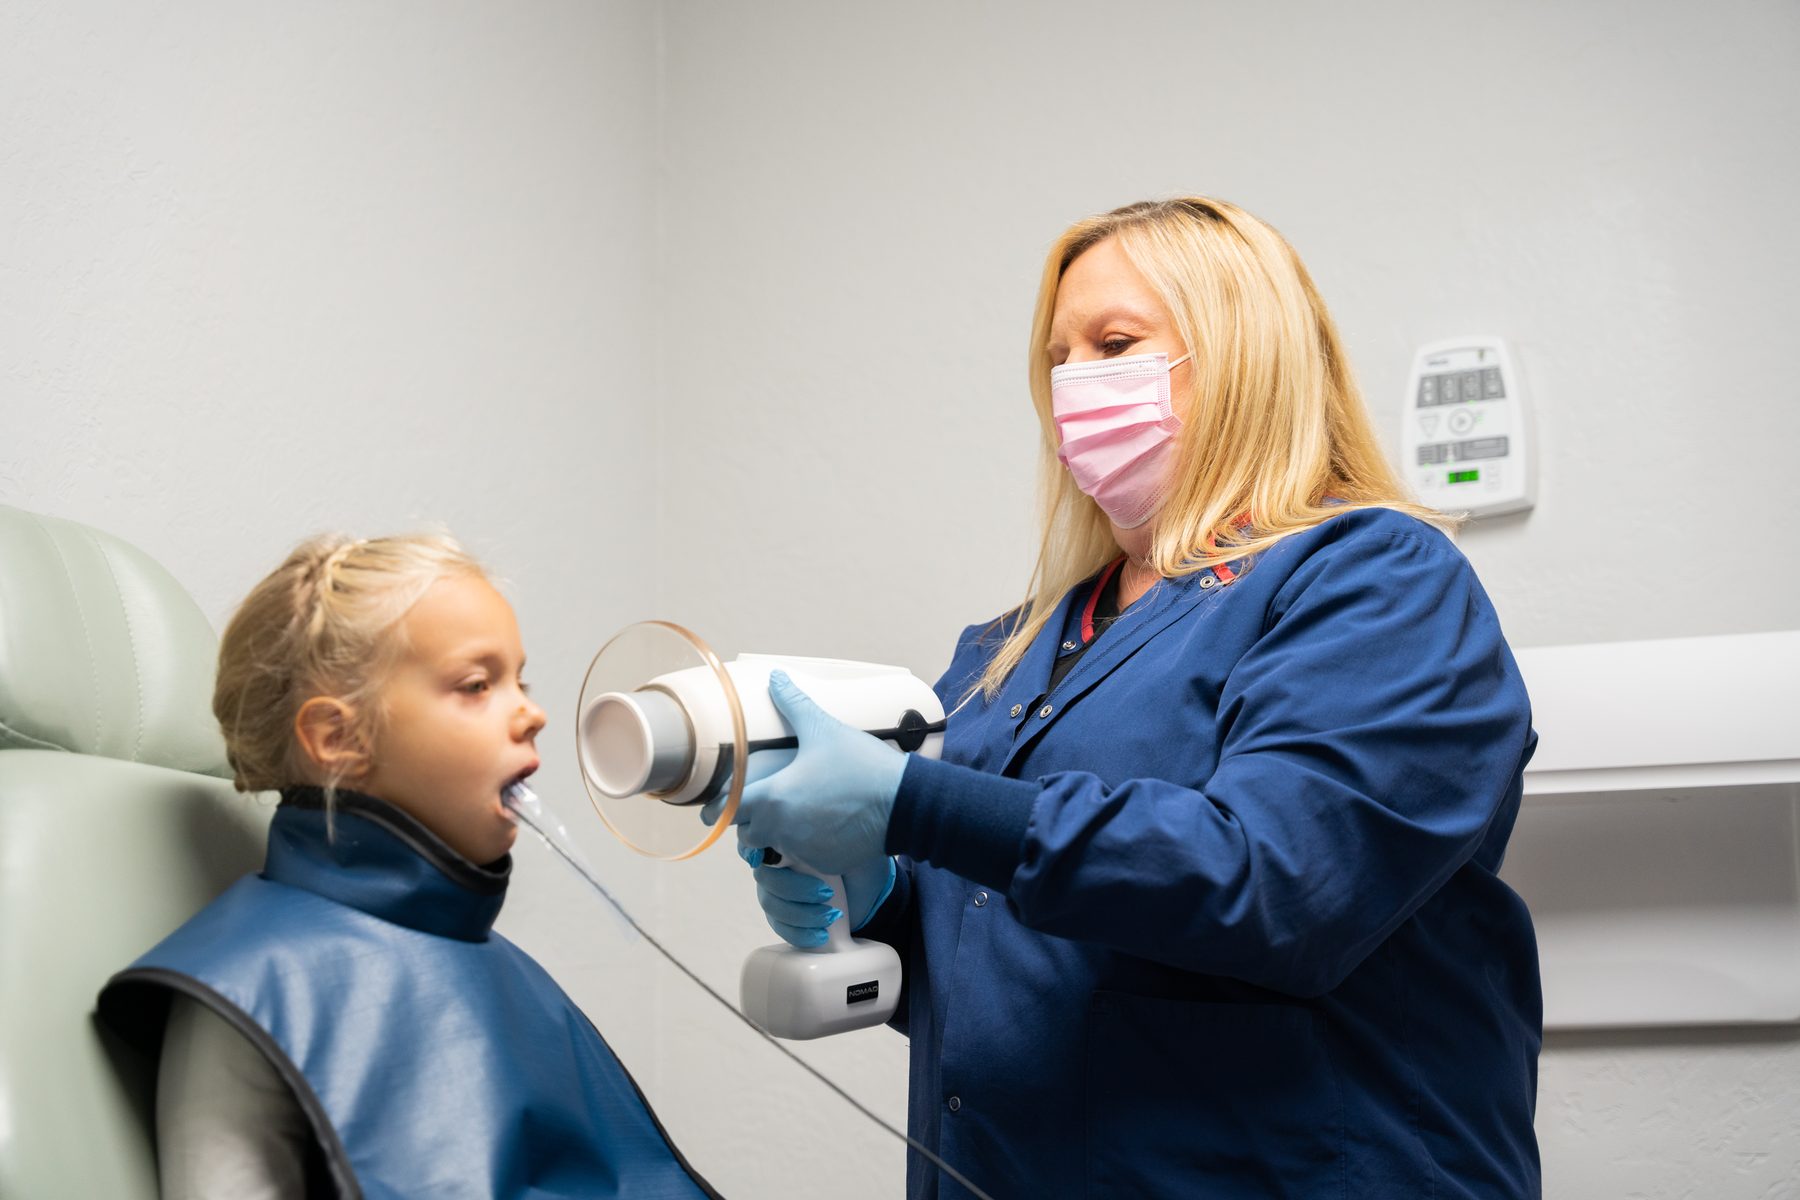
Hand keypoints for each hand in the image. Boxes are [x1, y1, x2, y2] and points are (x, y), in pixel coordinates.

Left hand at [730, 670, 906, 874]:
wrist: (904, 802)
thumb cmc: (861, 765)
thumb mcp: (824, 729)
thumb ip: (794, 704)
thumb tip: (776, 677)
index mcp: (773, 797)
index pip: (727, 810)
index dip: (721, 805)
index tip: (722, 801)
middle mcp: (782, 829)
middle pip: (747, 832)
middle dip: (751, 819)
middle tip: (765, 801)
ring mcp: (803, 850)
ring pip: (774, 847)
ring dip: (777, 833)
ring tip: (796, 811)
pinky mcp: (825, 862)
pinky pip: (804, 857)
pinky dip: (807, 845)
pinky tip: (823, 825)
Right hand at [739, 838, 896, 948]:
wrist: (876, 887)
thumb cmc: (858, 854)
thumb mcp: (839, 838)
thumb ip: (809, 832)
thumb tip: (782, 831)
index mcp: (783, 840)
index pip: (752, 844)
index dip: (755, 852)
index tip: (772, 858)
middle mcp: (775, 865)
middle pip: (764, 879)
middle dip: (794, 888)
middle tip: (826, 892)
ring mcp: (778, 893)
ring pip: (770, 904)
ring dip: (801, 912)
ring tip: (832, 915)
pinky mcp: (787, 918)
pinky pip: (781, 928)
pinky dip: (800, 932)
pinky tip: (822, 933)